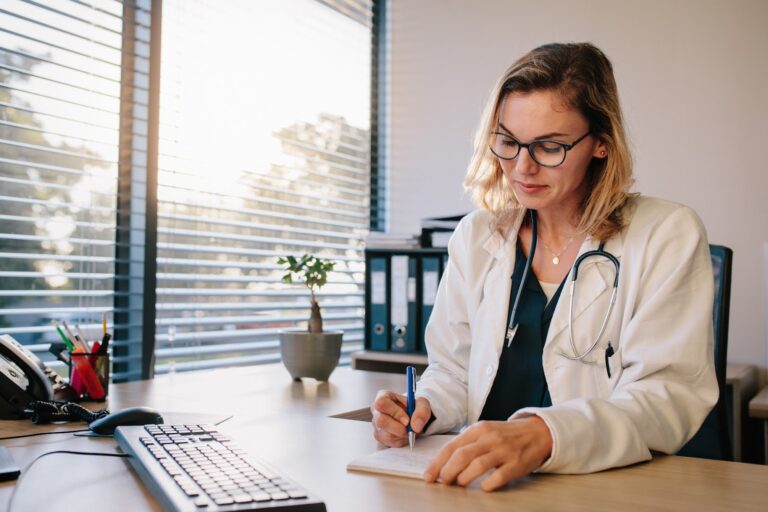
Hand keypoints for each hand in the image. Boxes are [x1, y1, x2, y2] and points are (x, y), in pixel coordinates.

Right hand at [371, 390, 431, 446]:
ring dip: (403, 435)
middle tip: (410, 428)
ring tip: (409, 429)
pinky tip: (405, 434)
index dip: (395, 412)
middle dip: (399, 427)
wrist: (413, 417)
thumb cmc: (414, 407)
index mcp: (383, 397)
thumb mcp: (422, 403)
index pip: (382, 403)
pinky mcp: (380, 437)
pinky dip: (402, 440)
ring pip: (387, 435)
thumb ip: (422, 411)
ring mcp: (376, 425)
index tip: (407, 420)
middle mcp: (377, 411)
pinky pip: (390, 443)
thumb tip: (415, 425)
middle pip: (381, 421)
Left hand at [424, 416, 551, 491]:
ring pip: (477, 465)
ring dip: (464, 477)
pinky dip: (488, 484)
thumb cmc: (506, 435)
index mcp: (478, 429)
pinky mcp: (516, 464)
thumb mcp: (485, 431)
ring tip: (459, 483)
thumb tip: (443, 463)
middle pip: (461, 455)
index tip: (429, 475)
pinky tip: (483, 487)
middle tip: (443, 482)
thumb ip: (467, 444)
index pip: (451, 446)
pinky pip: (498, 477)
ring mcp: (503, 450)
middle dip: (447, 471)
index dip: (437, 463)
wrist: (538, 432)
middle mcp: (489, 438)